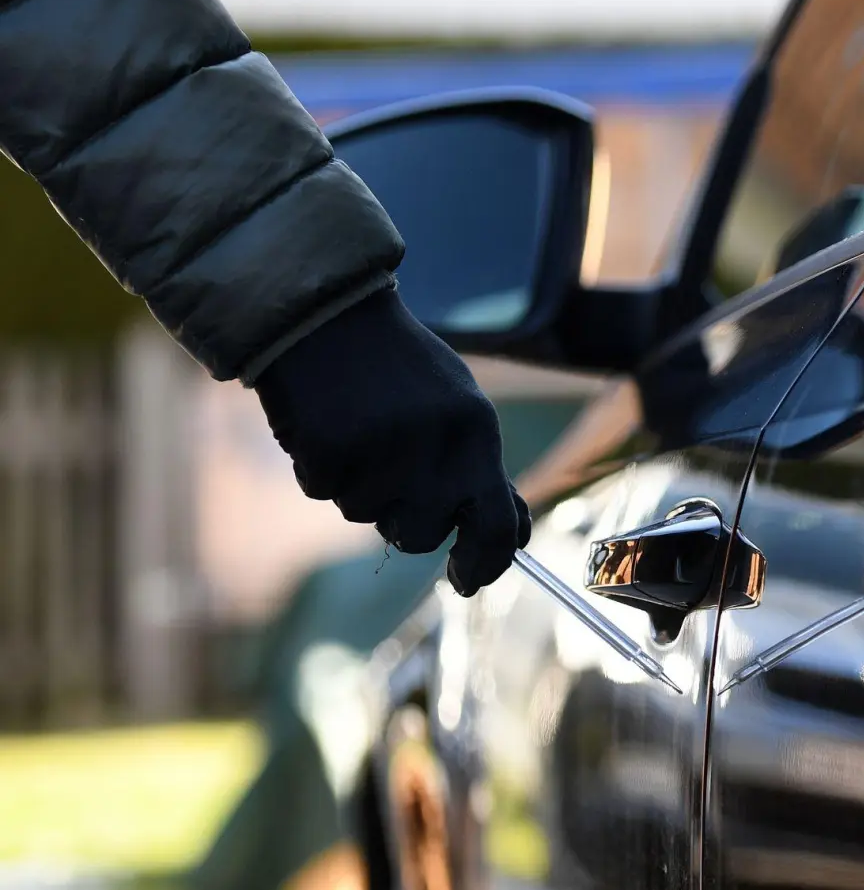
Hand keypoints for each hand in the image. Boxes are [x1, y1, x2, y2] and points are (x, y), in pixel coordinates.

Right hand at [254, 288, 531, 594]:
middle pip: (423, 535)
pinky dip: (322, 467)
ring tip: (361, 430)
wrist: (328, 310)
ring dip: (361, 487)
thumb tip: (515, 539)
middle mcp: (435, 446)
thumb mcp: (461, 410)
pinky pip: (323, 490)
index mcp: (477, 433)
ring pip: (367, 516)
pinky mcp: (327, 450)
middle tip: (393, 468)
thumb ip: (484, 474)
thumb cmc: (402, 370)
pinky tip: (328, 422)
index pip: (496, 527)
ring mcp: (380, 450)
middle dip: (406, 518)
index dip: (484, 565)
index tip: (466, 579)